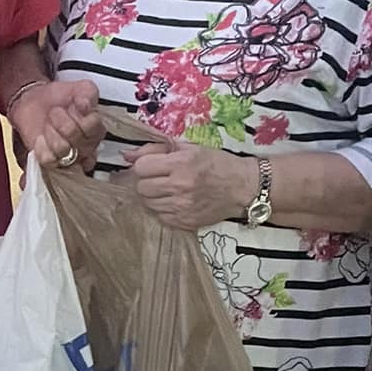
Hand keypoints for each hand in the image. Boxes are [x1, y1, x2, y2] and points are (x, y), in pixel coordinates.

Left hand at [12, 79, 104, 172]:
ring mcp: (69, 157)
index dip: (79, 115)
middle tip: (57, 113)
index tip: (74, 106)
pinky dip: (41, 146)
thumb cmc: (58, 99)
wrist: (35, 102)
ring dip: (50, 131)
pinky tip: (42, 138)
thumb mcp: (80, 88)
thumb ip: (88, 93)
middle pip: (76, 137)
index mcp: (96, 130)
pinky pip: (48, 159)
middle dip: (61, 119)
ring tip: (49, 125)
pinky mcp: (51, 162)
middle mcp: (86, 147)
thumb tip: (86, 105)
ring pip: (62, 148)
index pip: (93, 127)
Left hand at [129, 139, 254, 231]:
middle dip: (146, 181)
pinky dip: (162, 209)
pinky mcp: (185, 222)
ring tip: (167, 190)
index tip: (151, 165)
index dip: (143, 165)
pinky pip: (159, 217)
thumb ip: (157, 149)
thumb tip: (128, 155)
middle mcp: (180, 186)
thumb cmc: (218, 164)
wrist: (244, 187)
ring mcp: (182, 207)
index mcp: (181, 163)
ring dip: (153, 196)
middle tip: (158, 178)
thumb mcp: (190, 148)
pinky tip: (174, 202)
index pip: (141, 167)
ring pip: (148, 204)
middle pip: (141, 187)